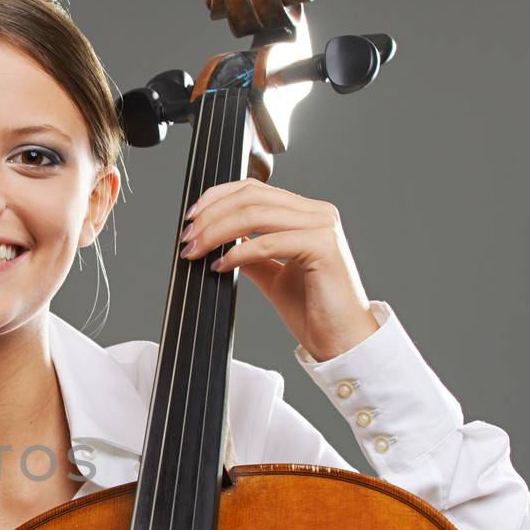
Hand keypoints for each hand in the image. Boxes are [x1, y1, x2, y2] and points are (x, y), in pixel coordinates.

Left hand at [179, 178, 378, 360]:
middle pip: (251, 197)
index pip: (255, 190)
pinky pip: (268, 243)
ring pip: (256, 214)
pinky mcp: (322, 246)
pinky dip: (238, 253)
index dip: (217, 198)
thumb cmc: (313, 310)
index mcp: (307, 214)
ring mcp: (322, 226)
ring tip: (197, 251)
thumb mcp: (272, 276)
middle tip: (188, 238)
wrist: (342, 339)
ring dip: (217, 232)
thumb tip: (221, 243)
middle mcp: (317, 213)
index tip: (192, 218)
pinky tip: (220, 266)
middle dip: (211, 215)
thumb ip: (251, 255)